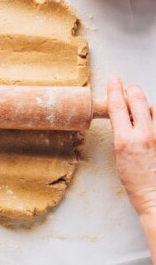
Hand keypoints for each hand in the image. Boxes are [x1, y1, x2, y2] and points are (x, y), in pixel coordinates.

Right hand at [108, 79, 155, 216]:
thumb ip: (123, 135)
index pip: (118, 106)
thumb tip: (126, 117)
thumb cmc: (137, 183)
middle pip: (137, 98)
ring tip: (144, 115)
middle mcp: (145, 134)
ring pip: (154, 106)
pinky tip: (153, 125)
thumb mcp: (120, 158)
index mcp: (125, 141)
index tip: (114, 81)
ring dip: (147, 106)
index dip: (114, 90)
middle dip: (131, 90)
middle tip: (128, 90)